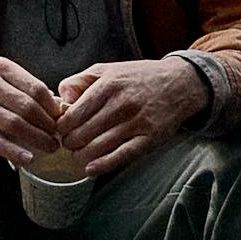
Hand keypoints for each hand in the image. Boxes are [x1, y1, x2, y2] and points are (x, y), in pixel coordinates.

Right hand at [0, 58, 64, 165]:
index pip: (35, 88)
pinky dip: (13, 151)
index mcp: (0, 68)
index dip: (52, 107)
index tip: (61, 119)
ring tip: (49, 148)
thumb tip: (56, 105)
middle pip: (27, 106)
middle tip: (58, 137)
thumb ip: (22, 89)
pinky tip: (27, 158)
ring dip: (36, 138)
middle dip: (47, 125)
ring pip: (13, 124)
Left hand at [55, 58, 208, 175]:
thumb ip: (80, 80)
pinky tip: (90, 169)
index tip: (61, 129)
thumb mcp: (107, 70)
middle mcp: (122, 103)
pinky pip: (122, 156)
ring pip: (99, 146)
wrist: (179, 83)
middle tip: (69, 142)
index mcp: (109, 84)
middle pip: (83, 132)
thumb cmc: (138, 78)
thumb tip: (61, 98)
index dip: (62, 126)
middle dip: (70, 141)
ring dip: (82, 154)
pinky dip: (102, 165)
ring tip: (78, 153)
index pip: (74, 113)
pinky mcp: (150, 138)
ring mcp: (137, 122)